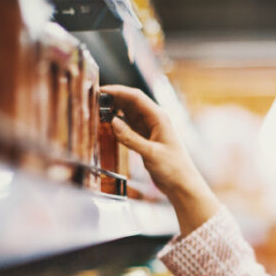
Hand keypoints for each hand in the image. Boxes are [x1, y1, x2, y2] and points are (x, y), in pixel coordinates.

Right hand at [100, 85, 220, 234]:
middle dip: (113, 99)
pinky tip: (107, 125)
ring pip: (128, 113)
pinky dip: (118, 124)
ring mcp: (150, 129)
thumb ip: (130, 138)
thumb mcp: (151, 153)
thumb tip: (112, 122)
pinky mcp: (145, 139)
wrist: (182, 185)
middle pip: (130, 102)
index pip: (136, 97)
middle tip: (94, 100)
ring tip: (97, 111)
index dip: (117, 91)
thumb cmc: (174, 169)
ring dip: (114, 110)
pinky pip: (128, 126)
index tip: (100, 91)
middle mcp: (154, 120)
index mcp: (159, 117)